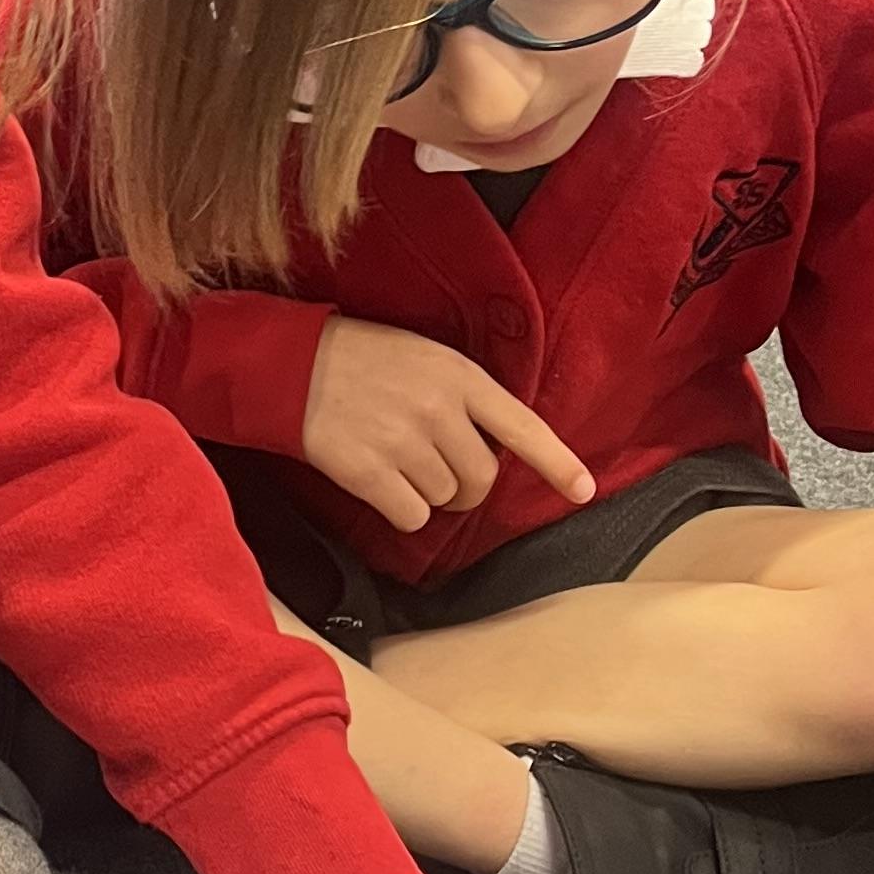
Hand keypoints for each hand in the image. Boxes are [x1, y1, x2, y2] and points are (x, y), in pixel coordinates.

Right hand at [299, 315, 593, 535]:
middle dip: (466, 488)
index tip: (583, 490)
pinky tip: (380, 483)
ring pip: (445, 500)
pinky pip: (412, 516)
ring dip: (428, 496)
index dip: (556, 462)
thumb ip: (463, 397)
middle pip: (482, 480)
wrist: (290, 365)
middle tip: (438, 472)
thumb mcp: (424, 357)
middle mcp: (438, 408)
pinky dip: (402, 511)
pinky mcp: (369, 472)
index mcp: (459, 375)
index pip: (522, 426)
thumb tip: (488, 454)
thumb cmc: (361, 360)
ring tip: (396, 463)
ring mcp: (402, 441)